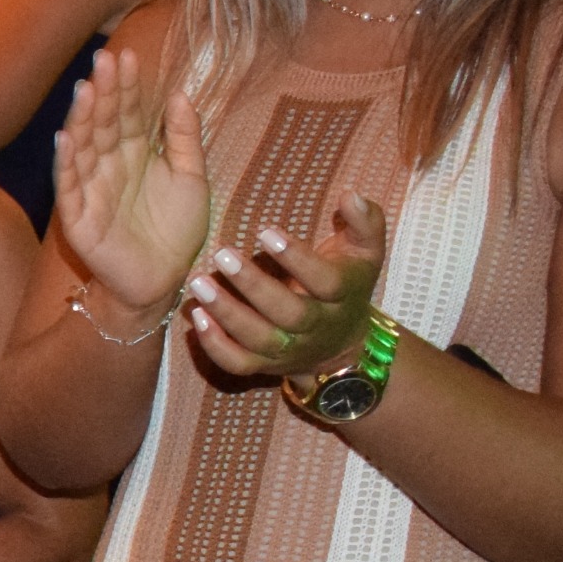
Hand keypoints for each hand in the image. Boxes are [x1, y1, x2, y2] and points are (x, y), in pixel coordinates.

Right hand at [51, 46, 212, 316]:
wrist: (164, 282)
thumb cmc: (176, 232)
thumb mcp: (192, 178)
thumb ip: (185, 138)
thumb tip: (179, 93)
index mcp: (136, 154)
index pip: (130, 113)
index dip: (129, 87)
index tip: (129, 56)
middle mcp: (110, 166)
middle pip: (105, 123)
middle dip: (105, 92)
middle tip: (104, 60)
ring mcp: (92, 190)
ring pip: (84, 148)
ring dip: (83, 119)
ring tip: (86, 89)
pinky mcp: (79, 218)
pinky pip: (69, 187)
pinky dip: (66, 163)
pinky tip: (66, 138)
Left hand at [179, 196, 387, 385]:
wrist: (342, 344)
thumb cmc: (347, 283)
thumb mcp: (366, 251)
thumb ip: (364, 221)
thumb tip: (351, 195)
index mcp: (343, 295)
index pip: (325, 281)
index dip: (296, 259)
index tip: (265, 232)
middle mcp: (317, 327)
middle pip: (288, 313)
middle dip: (253, 285)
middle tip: (222, 254)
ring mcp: (289, 350)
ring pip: (258, 339)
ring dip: (226, 313)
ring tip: (198, 283)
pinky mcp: (265, 366)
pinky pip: (238, 363)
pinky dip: (215, 345)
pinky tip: (196, 317)